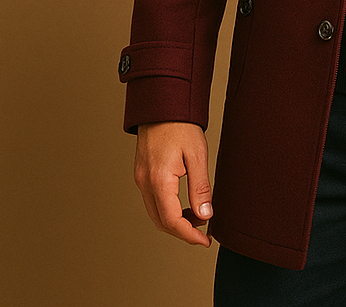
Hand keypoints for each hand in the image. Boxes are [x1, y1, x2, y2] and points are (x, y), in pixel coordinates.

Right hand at [134, 121, 212, 245]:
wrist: (163, 104)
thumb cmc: (181, 126)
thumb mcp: (197, 155)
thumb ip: (200, 187)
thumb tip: (205, 215)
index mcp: (158, 180)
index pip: (172, 221)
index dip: (189, 235)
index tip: (205, 241)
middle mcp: (144, 182)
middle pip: (161, 222)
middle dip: (183, 230)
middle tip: (204, 230)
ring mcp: (140, 178)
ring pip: (155, 213)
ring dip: (175, 220)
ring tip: (198, 215)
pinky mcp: (142, 173)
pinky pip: (153, 200)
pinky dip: (168, 208)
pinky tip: (184, 203)